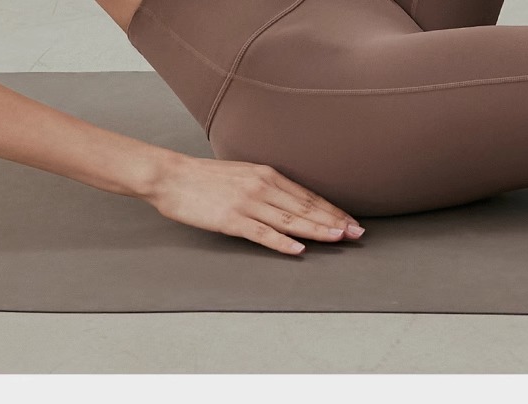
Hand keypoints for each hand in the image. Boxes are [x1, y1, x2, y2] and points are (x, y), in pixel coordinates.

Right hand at [142, 155, 364, 255]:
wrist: (170, 176)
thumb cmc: (201, 177)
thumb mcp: (240, 173)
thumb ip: (263, 185)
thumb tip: (285, 200)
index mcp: (266, 174)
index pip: (307, 195)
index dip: (331, 209)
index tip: (350, 220)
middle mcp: (261, 186)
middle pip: (305, 207)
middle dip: (334, 220)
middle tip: (357, 233)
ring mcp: (247, 203)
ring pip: (290, 219)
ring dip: (317, 230)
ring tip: (339, 238)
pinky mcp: (231, 219)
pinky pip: (262, 233)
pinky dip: (282, 242)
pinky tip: (298, 249)